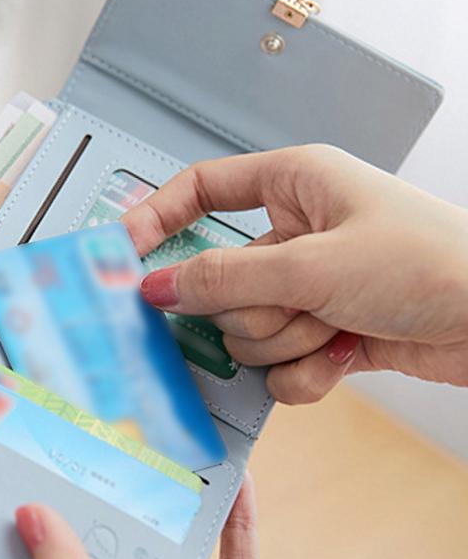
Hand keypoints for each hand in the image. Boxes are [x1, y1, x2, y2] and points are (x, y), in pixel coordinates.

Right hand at [123, 145, 467, 403]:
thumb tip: (158, 285)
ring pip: (246, 333)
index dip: (156, 219)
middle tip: (298, 303)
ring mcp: (305, 290)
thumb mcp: (315, 263)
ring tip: (338, 326)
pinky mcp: (320, 335)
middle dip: (256, 308)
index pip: (201, 191)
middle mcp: (294, 237)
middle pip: (219, 282)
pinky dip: (307, 371)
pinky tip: (345, 353)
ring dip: (288, 341)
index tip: (123, 255)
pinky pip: (277, 367)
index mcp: (293, 187)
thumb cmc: (434, 262)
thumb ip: (226, 276)